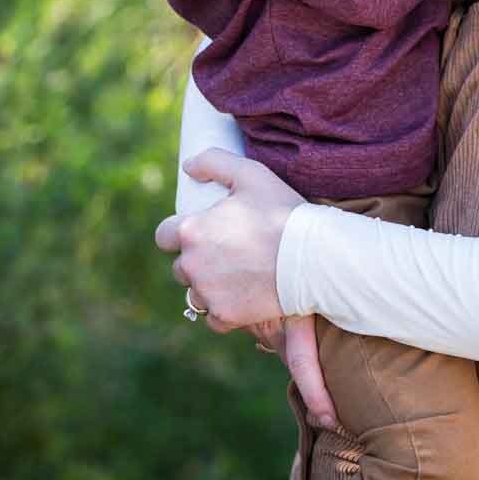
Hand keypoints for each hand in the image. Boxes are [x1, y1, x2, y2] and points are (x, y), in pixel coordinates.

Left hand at [156, 150, 339, 428]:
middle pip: (182, 267)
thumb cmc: (283, 212)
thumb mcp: (252, 174)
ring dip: (210, 286)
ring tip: (240, 275)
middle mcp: (191, 264)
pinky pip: (214, 317)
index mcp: (192, 230)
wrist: (314, 258)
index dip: (179, 234)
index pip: (164, 236)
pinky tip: (246, 296)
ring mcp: (207, 293)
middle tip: (230, 253)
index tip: (200, 234)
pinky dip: (226, 310)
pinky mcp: (225, 316)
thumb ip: (214, 162)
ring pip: (197, 292)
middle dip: (199, 261)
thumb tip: (188, 166)